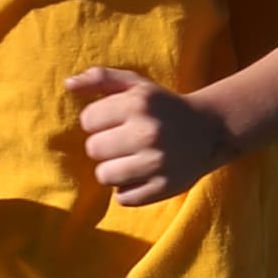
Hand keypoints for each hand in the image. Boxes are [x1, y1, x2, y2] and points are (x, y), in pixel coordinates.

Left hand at [65, 67, 229, 206]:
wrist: (209, 131)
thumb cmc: (163, 107)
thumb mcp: (136, 85)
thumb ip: (101, 78)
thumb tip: (68, 84)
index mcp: (137, 104)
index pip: (87, 120)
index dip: (98, 121)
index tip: (116, 121)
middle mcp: (147, 133)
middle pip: (93, 149)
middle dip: (104, 146)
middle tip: (124, 142)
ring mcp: (156, 163)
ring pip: (104, 176)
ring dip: (113, 170)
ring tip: (131, 160)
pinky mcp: (164, 188)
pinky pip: (124, 198)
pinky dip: (128, 190)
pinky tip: (142, 175)